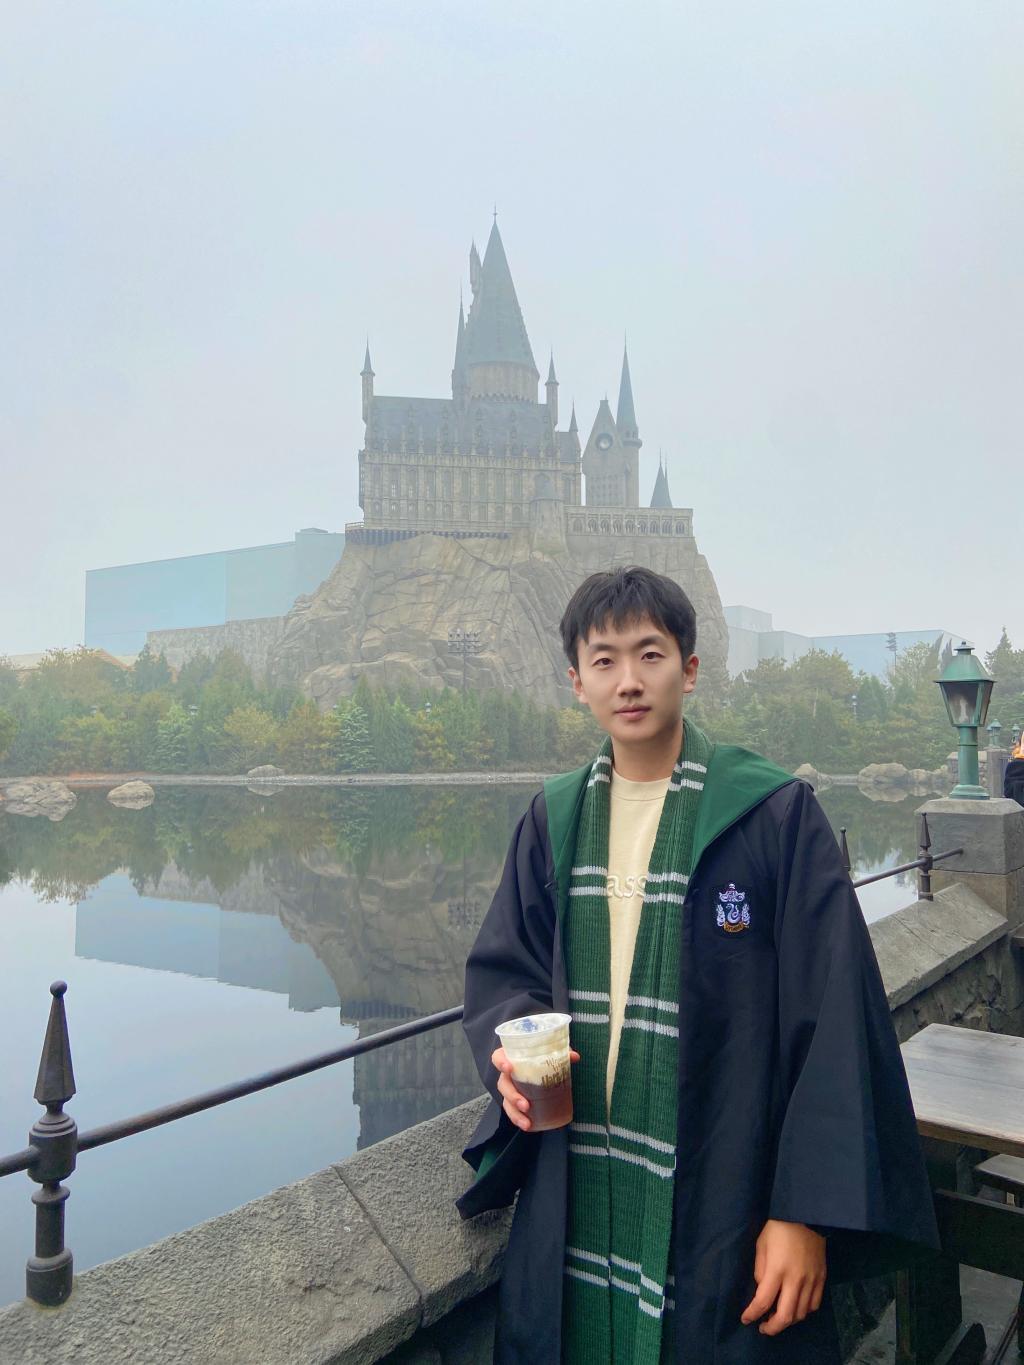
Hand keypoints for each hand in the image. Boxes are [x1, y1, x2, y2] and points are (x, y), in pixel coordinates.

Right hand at [490, 1046, 580, 1131]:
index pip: (498, 1057)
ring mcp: (510, 1089)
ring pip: (506, 1102)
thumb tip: (575, 1057)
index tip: (509, 1068)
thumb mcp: (551, 1053)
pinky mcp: (516, 1102)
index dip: (500, 1062)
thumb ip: (561, 1053)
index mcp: (511, 1058)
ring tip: (527, 1123)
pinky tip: (530, 1126)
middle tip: (525, 1105)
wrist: (541, 1067)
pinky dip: (520, 1120)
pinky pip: (513, 1112)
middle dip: (512, 1096)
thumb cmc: (541, 1056)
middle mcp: (508, 1074)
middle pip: (502, 1084)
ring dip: (515, 1114)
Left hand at [740, 1220, 825, 1335]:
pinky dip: (804, 1311)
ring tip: (778, 1317)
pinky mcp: (822, 1278)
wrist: (807, 1215)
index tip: (746, 1319)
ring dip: (788, 1320)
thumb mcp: (761, 1244)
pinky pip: (814, 1304)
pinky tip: (796, 1307)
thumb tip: (762, 1290)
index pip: (763, 1301)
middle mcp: (795, 1280)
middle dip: (772, 1328)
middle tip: (763, 1328)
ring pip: (801, 1314)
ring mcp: (811, 1281)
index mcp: (777, 1270)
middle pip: (785, 1316)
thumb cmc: (778, 1228)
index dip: (752, 1314)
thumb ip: (760, 1270)